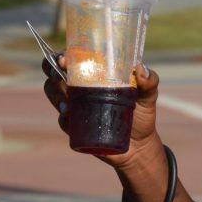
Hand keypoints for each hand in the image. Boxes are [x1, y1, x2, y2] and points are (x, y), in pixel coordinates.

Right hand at [41, 57, 161, 168]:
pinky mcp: (75, 127)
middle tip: (60, 78)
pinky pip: (63, 121)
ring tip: (67, 104)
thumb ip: (149, 81)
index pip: (73, 59)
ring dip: (56, 96)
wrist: (140, 144)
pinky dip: (64, 119)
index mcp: (95, 74)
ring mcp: (76, 106)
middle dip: (52, 72)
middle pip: (55, 74)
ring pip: (54, 94)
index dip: (62, 56)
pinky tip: (69, 118)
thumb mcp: (148, 95)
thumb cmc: (142, 113)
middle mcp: (80, 87)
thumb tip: (140, 69)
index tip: (64, 59)